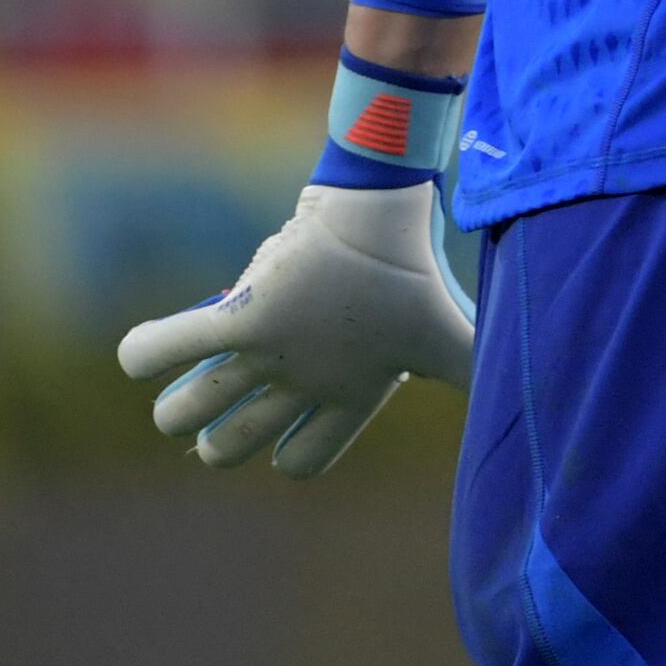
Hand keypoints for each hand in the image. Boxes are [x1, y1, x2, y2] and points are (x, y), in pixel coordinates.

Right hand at [116, 181, 475, 477]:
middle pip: (233, 445)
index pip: (304, 459)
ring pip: (192, 412)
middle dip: (217, 444)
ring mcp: (269, 353)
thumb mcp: (444, 331)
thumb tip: (527, 386)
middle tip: (215, 422)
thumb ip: (471, 364)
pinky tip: (137, 360)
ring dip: (177, 415)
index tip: (286, 436)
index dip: (289, 456)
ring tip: (177, 407)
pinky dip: (146, 355)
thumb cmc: (411, 269)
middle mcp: (303, 384)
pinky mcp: (238, 315)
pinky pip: (170, 348)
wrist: (379, 205)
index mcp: (350, 396)